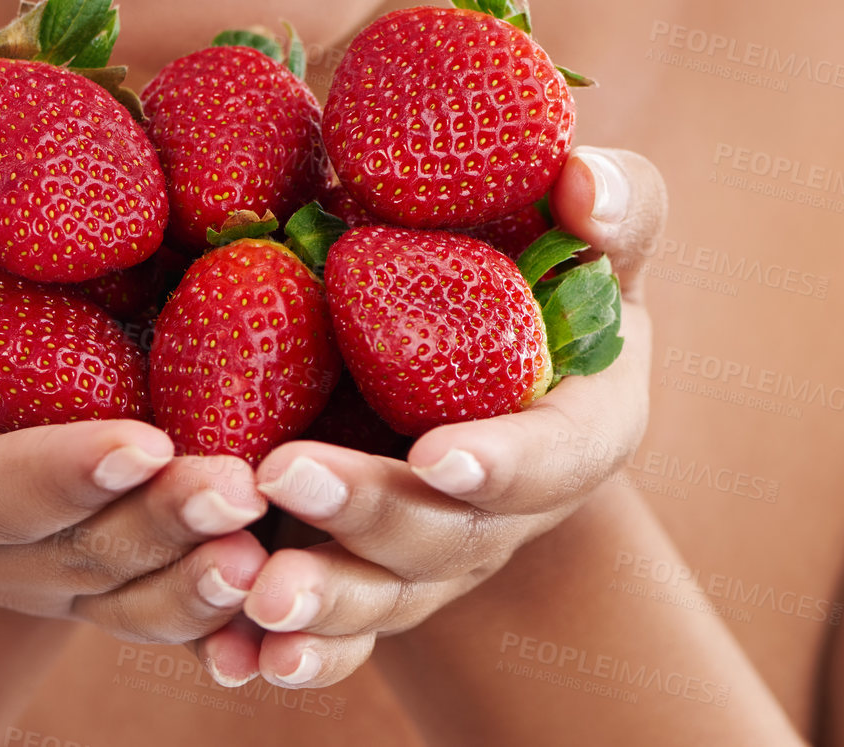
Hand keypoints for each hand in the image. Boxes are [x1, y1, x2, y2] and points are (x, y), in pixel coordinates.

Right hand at [0, 155, 267, 644]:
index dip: (65, 471)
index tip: (143, 440)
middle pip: (84, 554)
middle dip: (161, 525)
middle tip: (238, 489)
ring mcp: (63, 589)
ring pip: (137, 603)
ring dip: (203, 584)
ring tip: (267, 550)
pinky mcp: (123, 599)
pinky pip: (175, 627)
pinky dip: (225, 624)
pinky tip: (285, 603)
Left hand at [193, 146, 667, 689]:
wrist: (466, 331)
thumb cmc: (539, 260)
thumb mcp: (589, 225)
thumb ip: (612, 200)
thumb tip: (584, 184)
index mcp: (579, 427)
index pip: (555, 459)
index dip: (503, 465)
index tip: (439, 456)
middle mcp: (509, 510)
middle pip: (450, 538)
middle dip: (371, 515)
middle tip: (284, 474)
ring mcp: (437, 554)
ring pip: (385, 598)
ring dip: (324, 604)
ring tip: (257, 597)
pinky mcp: (370, 571)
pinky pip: (337, 629)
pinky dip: (287, 652)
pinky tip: (231, 659)